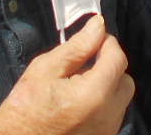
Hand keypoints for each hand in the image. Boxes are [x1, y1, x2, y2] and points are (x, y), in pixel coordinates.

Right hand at [0, 16, 134, 134]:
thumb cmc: (26, 108)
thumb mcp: (47, 69)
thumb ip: (77, 46)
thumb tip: (97, 26)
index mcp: (94, 94)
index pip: (117, 59)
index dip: (107, 43)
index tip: (94, 38)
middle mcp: (107, 116)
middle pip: (124, 80)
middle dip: (109, 65)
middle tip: (85, 61)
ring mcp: (107, 130)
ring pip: (121, 98)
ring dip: (106, 84)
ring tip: (78, 83)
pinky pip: (112, 114)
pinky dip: (103, 102)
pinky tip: (79, 100)